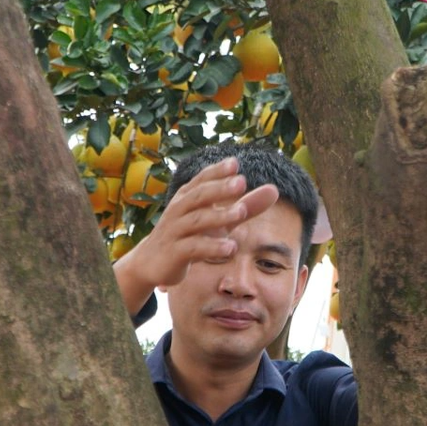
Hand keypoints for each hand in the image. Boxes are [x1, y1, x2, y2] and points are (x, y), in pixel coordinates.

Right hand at [121, 158, 278, 292]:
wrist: (152, 262)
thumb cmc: (191, 235)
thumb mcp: (220, 219)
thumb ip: (247, 205)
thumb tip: (274, 190)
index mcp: (188, 197)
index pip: (202, 179)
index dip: (217, 171)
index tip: (235, 163)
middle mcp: (179, 210)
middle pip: (199, 195)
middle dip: (219, 188)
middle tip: (240, 182)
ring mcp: (175, 231)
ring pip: (197, 220)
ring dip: (219, 216)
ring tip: (241, 213)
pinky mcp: (175, 252)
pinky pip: (194, 248)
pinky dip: (212, 247)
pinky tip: (231, 247)